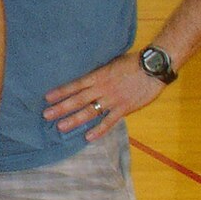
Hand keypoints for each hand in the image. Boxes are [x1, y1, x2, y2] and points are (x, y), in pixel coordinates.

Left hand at [44, 51, 163, 140]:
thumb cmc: (133, 62)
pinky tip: (88, 137)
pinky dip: (99, 130)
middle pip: (78, 100)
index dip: (61, 91)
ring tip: (61, 127)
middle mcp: (102, 89)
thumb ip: (98, 73)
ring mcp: (112, 100)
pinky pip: (109, 121)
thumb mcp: (111, 63)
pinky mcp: (124, 108)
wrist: (153, 67)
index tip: (47, 98)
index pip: (75, 85)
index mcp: (98, 76)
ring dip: (75, 120)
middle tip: (46, 115)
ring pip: (90, 111)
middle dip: (61, 107)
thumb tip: (86, 78)